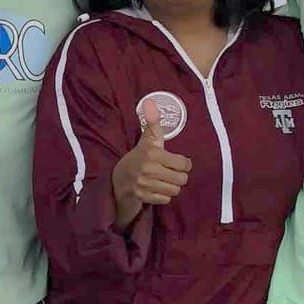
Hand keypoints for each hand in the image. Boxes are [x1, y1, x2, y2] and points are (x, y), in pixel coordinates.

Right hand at [111, 98, 191, 227]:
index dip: (185, 164)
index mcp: (153, 153)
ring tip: (166, 181)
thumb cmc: (138, 157)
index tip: (181, 163)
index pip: (184, 164)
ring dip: (172, 186)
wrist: (118, 178)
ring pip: (174, 190)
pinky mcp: (143, 196)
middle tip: (173, 173)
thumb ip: (153, 124)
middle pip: (181, 179)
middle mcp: (149, 169)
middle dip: (179, 176)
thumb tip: (151, 104)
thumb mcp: (147, 140)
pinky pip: (165, 199)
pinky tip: (158, 188)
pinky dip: (164, 196)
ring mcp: (145, 184)